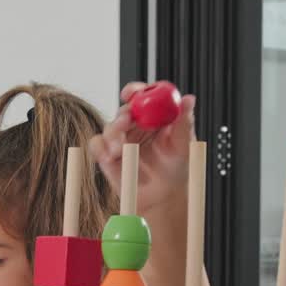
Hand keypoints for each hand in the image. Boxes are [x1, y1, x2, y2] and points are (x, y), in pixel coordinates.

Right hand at [89, 82, 196, 217]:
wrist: (162, 195)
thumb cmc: (175, 168)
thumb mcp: (184, 145)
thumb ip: (184, 122)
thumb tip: (188, 99)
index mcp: (156, 115)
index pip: (145, 95)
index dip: (137, 90)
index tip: (134, 94)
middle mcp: (136, 123)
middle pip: (124, 109)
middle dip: (122, 114)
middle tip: (125, 122)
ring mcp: (121, 137)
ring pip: (109, 126)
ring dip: (112, 134)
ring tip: (120, 149)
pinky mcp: (107, 152)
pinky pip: (97, 145)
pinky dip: (100, 148)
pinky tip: (110, 156)